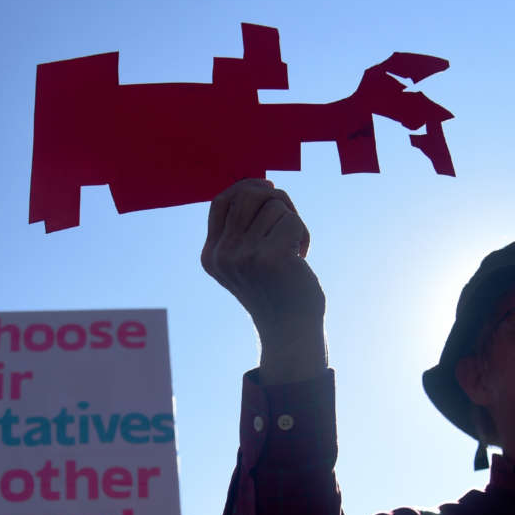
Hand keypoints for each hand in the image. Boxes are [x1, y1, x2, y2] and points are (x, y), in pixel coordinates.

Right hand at [201, 179, 327, 382]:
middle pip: (246, 195)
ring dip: (292, 221)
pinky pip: (291, 219)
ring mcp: (244, 256)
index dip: (245, 187)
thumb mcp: (247, 259)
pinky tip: (301, 256)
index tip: (268, 188)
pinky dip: (303, 233)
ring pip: (274, 205)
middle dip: (274, 197)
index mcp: (211, 255)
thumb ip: (243, 227)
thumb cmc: (276, 289)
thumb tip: (260, 184)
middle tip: (288, 217)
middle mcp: (222, 255)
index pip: (220, 201)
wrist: (290, 330)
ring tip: (294, 248)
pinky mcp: (270, 257)